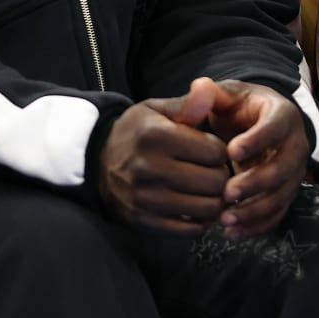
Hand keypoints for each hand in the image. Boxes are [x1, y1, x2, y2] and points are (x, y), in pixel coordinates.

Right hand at [99, 78, 233, 235]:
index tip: (212, 151)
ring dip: (215, 201)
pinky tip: (196, 208)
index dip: (222, 152)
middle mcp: (149, 168)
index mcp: (155, 136)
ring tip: (208, 190)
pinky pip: (189, 230)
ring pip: (206, 208)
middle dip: (222, 177)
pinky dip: (201, 221)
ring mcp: (145, 199)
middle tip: (214, 173)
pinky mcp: (143, 222)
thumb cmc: (136, 133)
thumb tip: (207, 88)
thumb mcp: (156, 111)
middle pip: (214, 182)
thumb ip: (187, 104)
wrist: (96, 162)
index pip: (215, 152)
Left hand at [204, 80, 310, 238]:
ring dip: (255, 210)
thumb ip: (209, 94)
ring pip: (282, 196)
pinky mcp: (286, 194)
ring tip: (226, 220)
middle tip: (227, 193)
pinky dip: (257, 226)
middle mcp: (296, 145)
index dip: (256, 140)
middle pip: (284, 167)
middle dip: (256, 183)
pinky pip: (278, 214)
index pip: (274, 128)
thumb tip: (198, 87)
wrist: (255, 123)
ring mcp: (294, 173)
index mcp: (282, 115)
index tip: (230, 152)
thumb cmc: (238, 107)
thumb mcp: (225, 95)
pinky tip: (233, 234)